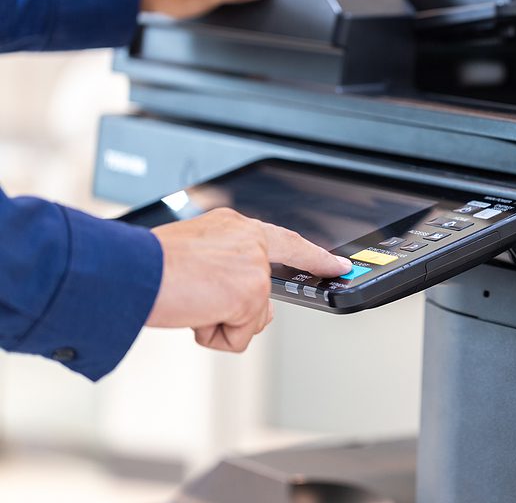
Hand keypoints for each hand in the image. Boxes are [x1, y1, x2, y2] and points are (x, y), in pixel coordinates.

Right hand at [147, 208, 351, 351]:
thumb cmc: (147, 267)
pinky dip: (213, 335)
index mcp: (234, 226)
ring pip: (251, 318)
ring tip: (189, 300)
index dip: (313, 256)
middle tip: (205, 299)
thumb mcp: (195, 256)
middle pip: (266, 293)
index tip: (338, 265)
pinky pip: (238, 337)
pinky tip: (194, 313)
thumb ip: (228, 270)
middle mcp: (250, 241)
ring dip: (218, 322)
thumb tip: (256, 307)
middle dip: (240, 309)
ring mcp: (254, 267)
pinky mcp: (251, 293)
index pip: (287, 242)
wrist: (130, 271)